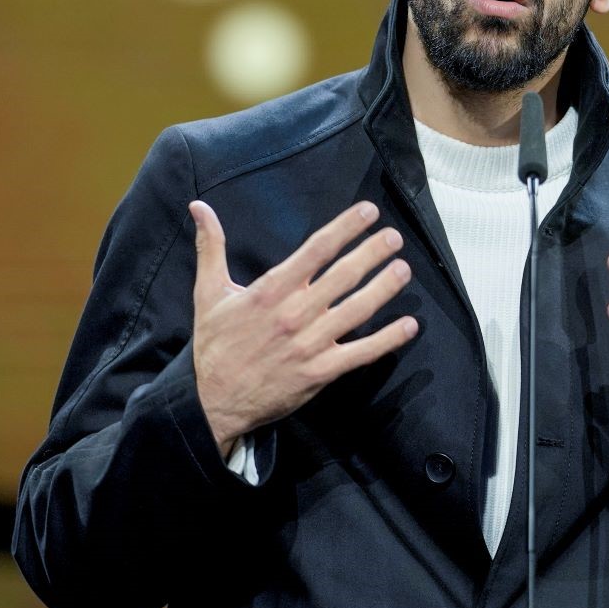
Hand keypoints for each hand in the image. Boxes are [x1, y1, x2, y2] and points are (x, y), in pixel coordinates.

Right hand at [189, 200, 419, 457]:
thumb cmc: (215, 344)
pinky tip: (409, 325)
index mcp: (270, 291)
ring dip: (385, 288)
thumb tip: (199, 207)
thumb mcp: (208, 293)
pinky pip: (361, 352)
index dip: (345, 228)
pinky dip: (388, 339)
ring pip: (357, 310)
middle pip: (343, 276)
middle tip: (395, 236)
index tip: (369, 212)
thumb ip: (211, 248)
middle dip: (372, 252)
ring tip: (404, 269)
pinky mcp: (321, 371)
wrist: (211, 401)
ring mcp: (310, 343)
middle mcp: (294, 314)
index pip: (315, 250)